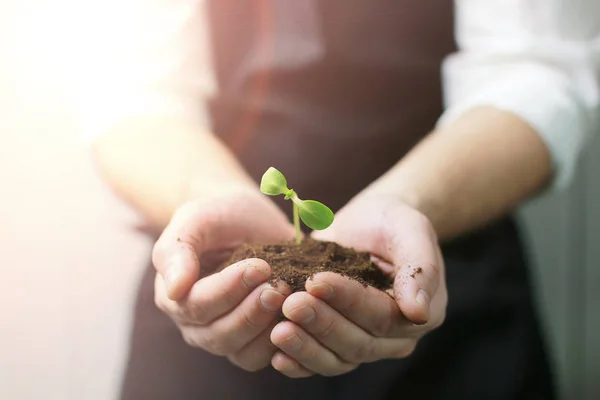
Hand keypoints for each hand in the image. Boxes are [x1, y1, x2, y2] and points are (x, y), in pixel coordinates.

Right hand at [152, 188, 295, 371]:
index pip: (198, 306)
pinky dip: (283, 342)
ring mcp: (226, 335)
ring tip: (288, 298)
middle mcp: (196, 324)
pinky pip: (264, 356)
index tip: (260, 267)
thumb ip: (177, 251)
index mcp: (175, 296)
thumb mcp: (195, 220)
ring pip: (242, 353)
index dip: (229, 290)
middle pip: (219, 336)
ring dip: (267, 330)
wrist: (247, 218)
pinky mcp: (254, 340)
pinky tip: (298, 316)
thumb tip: (174, 290)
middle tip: (278, 287)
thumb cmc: (218, 216)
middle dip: (251, 313)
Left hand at [269, 195, 446, 376]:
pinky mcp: (337, 342)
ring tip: (278, 331)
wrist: (369, 222)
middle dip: (322, 324)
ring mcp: (365, 342)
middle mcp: (394, 337)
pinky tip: (277, 357)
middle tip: (290, 304)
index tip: (315, 281)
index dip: (348, 301)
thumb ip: (420, 269)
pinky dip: (300, 362)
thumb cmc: (392, 222)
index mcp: (419, 313)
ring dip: (307, 347)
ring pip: (338, 359)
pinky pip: (320, 362)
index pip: (382, 315)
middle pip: (358, 343)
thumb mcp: (411, 231)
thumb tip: (419, 313)